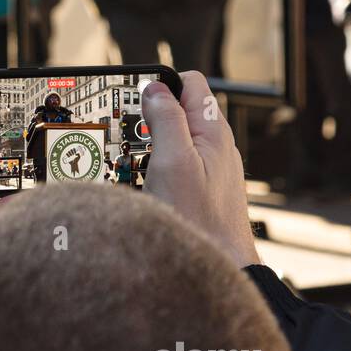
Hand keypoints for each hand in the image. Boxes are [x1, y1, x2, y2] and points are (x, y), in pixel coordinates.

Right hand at [141, 71, 260, 269]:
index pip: (188, 83)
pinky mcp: (200, 189)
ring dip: (150, 145)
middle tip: (129, 137)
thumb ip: (166, 120)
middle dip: (149, 117)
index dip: (159, 86)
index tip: (135, 103)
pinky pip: (174, 165)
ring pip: (174, 139)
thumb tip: (155, 89)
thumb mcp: (174, 162)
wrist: (221, 267)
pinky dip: (155, 168)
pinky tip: (144, 184)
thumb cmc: (199, 222)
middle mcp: (215, 146)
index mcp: (213, 131)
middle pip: (178, 110)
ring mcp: (209, 168)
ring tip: (134, 163)